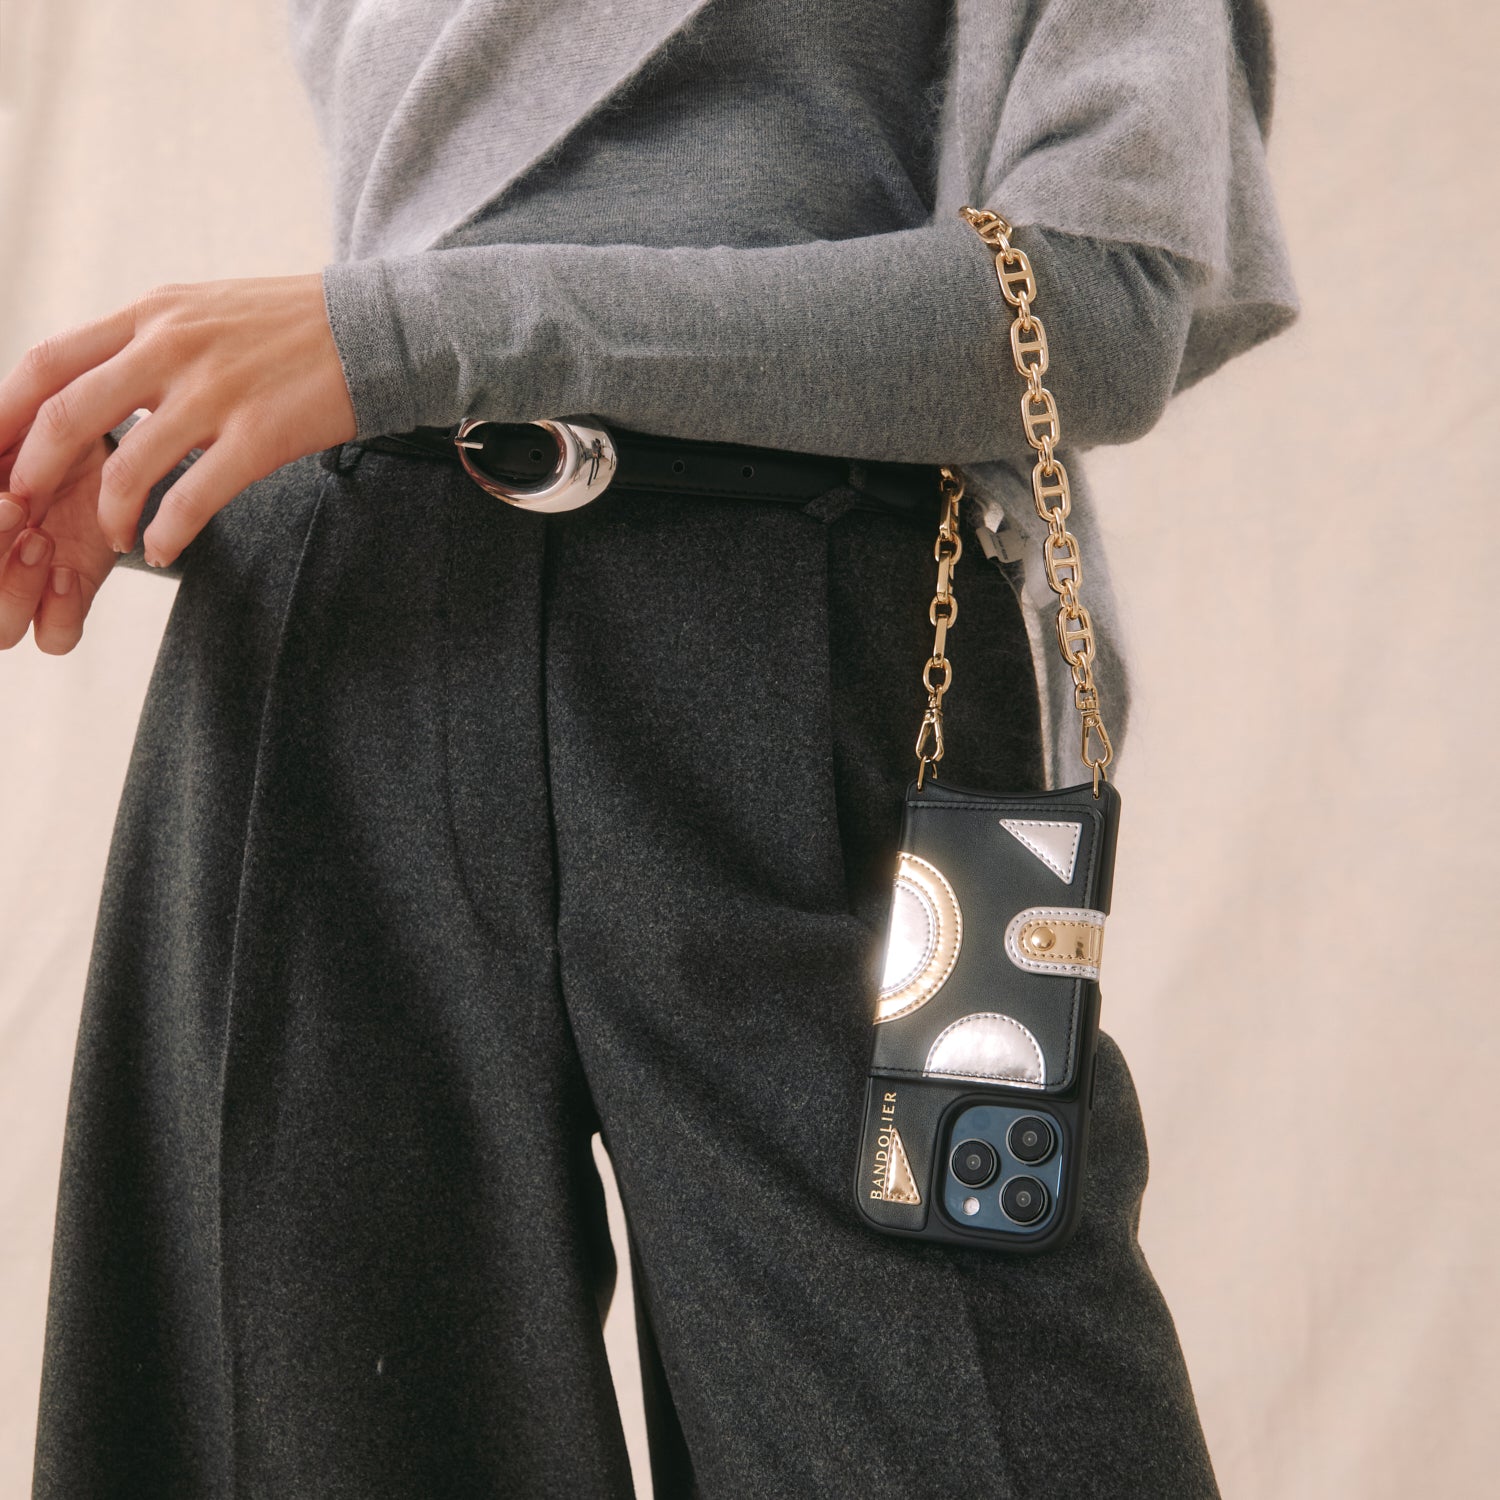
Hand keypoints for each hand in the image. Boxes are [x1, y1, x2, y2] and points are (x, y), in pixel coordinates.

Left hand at [0, 273, 355, 581]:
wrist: (374, 329)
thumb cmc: (291, 326)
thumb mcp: (202, 309)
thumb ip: (147, 340)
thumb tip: (95, 380)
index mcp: (151, 315)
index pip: (48, 361)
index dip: (6, 413)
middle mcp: (171, 348)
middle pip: (69, 414)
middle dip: (35, 471)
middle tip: (29, 506)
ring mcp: (215, 393)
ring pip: (126, 466)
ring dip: (109, 516)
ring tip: (118, 538)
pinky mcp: (258, 435)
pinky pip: (193, 498)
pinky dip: (168, 534)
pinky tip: (165, 550)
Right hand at [0, 434, 117, 652]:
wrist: (91, 437)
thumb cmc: (26, 432)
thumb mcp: (0, 436)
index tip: (4, 501)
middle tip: (15, 508)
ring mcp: (23, 587)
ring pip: (1, 633)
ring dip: (15, 589)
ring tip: (40, 539)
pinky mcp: (69, 597)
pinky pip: (56, 638)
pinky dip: (58, 613)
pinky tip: (66, 573)